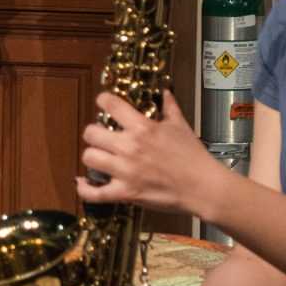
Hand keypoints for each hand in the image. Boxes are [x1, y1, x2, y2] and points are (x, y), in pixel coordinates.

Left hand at [77, 88, 216, 214]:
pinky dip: (85, 189)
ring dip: (92, 156)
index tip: (103, 103)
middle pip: (91, 133)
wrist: (202, 186)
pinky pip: (94, 193)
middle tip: (101, 137)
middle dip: (94, 133)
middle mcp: (129, 147)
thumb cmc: (193, 156)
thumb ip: (169, 107)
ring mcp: (125, 171)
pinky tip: (83, 183)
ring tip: (99, 157)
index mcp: (142, 127)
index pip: (111, 104)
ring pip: (89, 158)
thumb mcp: (181, 126)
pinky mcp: (126, 193)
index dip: (102, 100)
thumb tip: (165, 92)